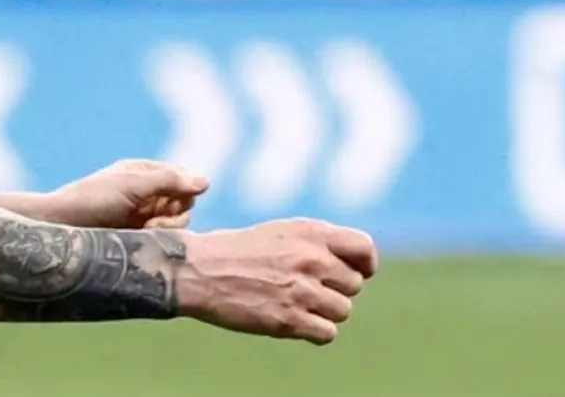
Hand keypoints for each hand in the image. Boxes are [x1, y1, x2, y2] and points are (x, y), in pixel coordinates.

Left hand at [51, 159, 208, 229]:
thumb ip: (170, 181)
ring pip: (177, 223)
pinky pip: (163, 238)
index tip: (172, 200)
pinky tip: (144, 240)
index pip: (183, 178)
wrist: (62, 227)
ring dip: (168, 227)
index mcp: (144, 173)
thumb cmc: (94, 199)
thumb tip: (206, 182)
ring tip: (147, 231)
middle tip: (156, 220)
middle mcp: (146, 193)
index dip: (184, 190)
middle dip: (176, 212)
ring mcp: (142, 216)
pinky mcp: (138, 238)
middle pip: (184, 202)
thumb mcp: (133, 185)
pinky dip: (159, 239)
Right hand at [178, 218, 378, 344]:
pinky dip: (315, 331)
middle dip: (336, 289)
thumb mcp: (280, 231)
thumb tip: (355, 263)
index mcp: (310, 232)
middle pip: (354, 285)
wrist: (198, 270)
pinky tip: (294, 321)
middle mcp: (311, 259)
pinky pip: (327, 333)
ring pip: (342, 311)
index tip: (356, 272)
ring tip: (296, 303)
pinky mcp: (289, 320)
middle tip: (308, 289)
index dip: (365, 264)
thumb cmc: (237, 250)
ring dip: (324, 311)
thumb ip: (317, 242)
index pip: (364, 248)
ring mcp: (301, 290)